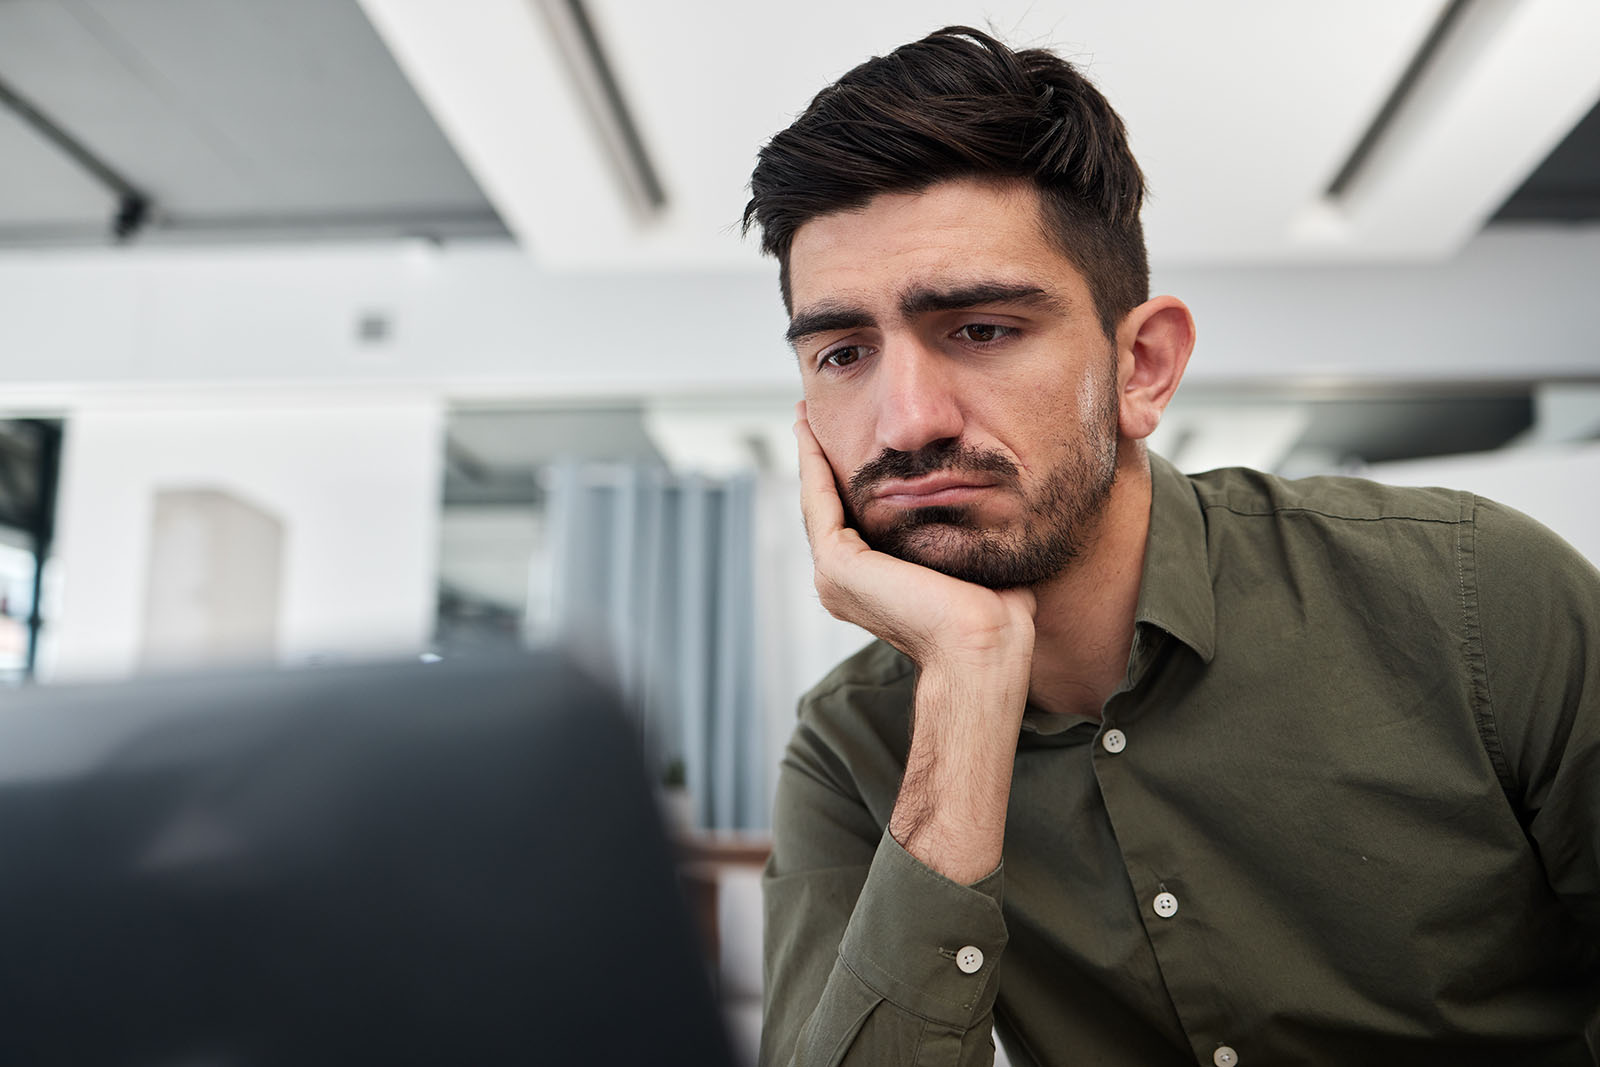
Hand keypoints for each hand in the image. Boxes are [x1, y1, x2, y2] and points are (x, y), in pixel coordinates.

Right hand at [795, 402, 1035, 880]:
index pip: (851, 520)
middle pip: (827, 507)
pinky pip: (818, 502)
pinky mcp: (837, 566)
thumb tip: (978, 492)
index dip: (845, 478)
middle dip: (820, 461)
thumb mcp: (970, 554)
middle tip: (811, 417)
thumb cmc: (993, 613)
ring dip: (809, 456)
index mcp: (872, 586)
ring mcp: (835, 577)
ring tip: (805, 416)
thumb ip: (958, 528)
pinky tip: (811, 432)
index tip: (850, 440)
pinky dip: (812, 465)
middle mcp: (844, 584)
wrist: (983, 645)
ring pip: (817, 501)